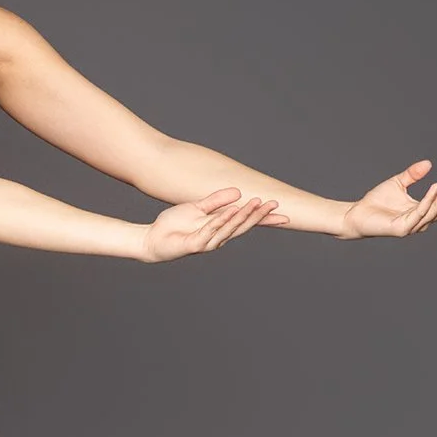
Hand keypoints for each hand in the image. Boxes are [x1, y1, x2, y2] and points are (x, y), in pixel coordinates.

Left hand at [142, 188, 287, 261]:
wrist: (153, 238)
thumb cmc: (175, 225)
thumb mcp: (197, 207)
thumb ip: (216, 201)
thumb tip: (238, 192)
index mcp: (220, 229)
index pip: (246, 223)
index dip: (264, 219)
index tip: (283, 213)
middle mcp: (217, 237)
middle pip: (242, 226)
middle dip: (258, 215)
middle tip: (273, 204)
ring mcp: (207, 242)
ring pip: (229, 228)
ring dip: (242, 216)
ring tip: (255, 204)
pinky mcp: (194, 245)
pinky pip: (210, 230)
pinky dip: (221, 221)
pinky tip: (231, 211)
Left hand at [341, 159, 436, 238]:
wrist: (356, 214)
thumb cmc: (377, 202)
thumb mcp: (397, 183)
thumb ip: (412, 174)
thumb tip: (429, 163)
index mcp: (423, 210)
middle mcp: (422, 219)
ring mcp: (414, 225)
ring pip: (435, 207)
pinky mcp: (404, 228)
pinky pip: (420, 211)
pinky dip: (429, 199)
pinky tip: (436, 186)